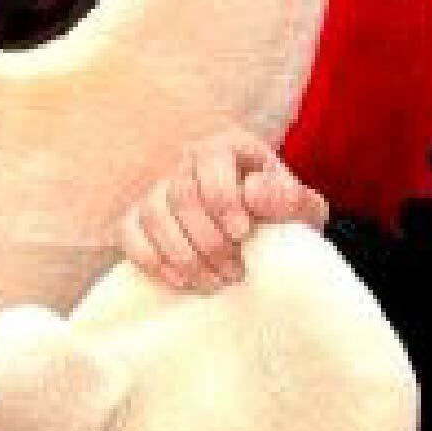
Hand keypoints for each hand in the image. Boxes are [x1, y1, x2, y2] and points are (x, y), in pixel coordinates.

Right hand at [120, 122, 330, 294]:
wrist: (264, 241)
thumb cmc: (282, 220)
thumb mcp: (302, 209)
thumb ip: (291, 198)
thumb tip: (254, 191)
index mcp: (229, 148)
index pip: (212, 160)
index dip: (223, 198)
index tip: (241, 234)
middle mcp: (187, 162)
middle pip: (182, 196)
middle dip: (207, 241)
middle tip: (233, 272)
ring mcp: (159, 189)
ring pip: (153, 216)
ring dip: (183, 255)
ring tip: (213, 282)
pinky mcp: (137, 218)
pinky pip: (129, 233)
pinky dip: (152, 259)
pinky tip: (181, 280)